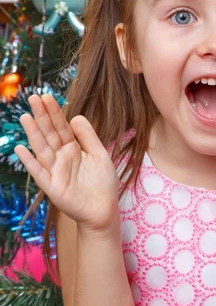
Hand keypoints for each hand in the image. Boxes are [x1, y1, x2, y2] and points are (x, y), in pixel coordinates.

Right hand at [14, 94, 119, 232]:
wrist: (104, 209)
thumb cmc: (102, 182)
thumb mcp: (99, 154)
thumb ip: (88, 136)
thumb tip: (75, 116)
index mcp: (73, 148)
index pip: (61, 126)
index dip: (54, 112)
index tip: (46, 96)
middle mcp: (61, 157)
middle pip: (49, 134)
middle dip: (42, 116)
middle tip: (33, 98)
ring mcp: (55, 171)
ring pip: (42, 148)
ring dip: (33, 134)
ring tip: (25, 117)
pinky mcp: (52, 187)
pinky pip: (39, 172)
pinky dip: (29, 161)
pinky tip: (20, 149)